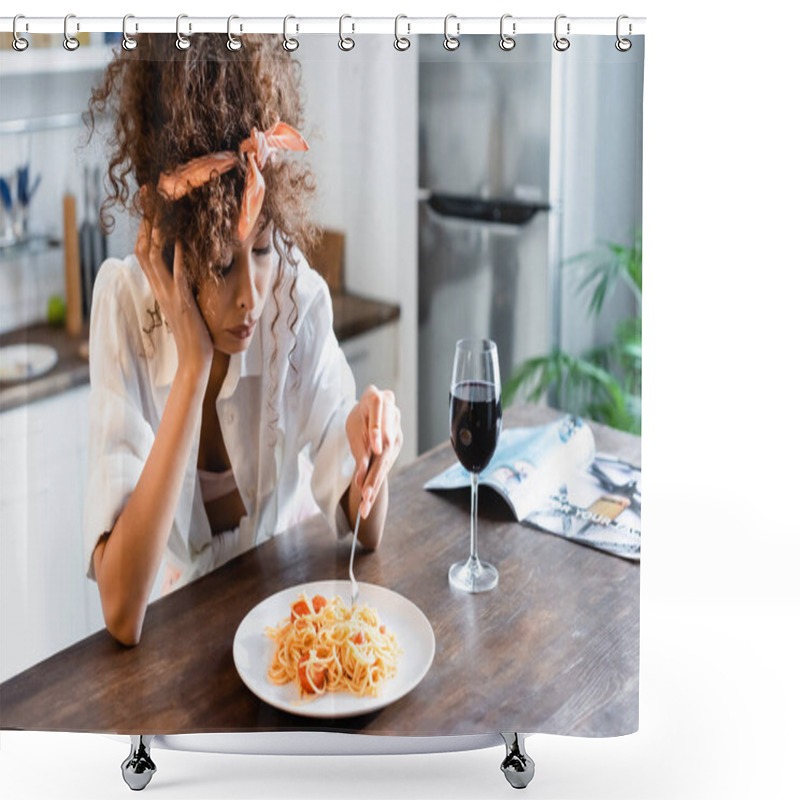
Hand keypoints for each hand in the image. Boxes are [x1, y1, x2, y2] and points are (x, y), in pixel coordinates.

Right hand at [134, 213, 213, 380]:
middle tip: (147, 193)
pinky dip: (178, 253)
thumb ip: (181, 285)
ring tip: (160, 204)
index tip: (148, 205)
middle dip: (145, 219)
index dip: (145, 228)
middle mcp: (159, 288)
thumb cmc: (194, 333)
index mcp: (159, 288)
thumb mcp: (184, 304)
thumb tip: (185, 268)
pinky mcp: (181, 301)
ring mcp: (168, 294)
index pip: (144, 252)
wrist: (196, 359)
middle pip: (143, 247)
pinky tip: (183, 236)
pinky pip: (177, 272)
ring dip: (156, 229)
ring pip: (153, 255)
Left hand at [346, 385, 402, 517]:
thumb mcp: (353, 425)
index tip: (376, 449)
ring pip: (386, 460)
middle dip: (375, 473)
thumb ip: (358, 446)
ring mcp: (397, 431)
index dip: (378, 431)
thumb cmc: (360, 414)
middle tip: (365, 494)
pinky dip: (376, 482)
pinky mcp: (397, 446)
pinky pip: (385, 466)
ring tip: (365, 504)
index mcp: (377, 399)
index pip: (379, 412)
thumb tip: (363, 472)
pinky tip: (368, 500)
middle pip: (385, 446)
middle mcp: (393, 414)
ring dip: (375, 483)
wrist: (372, 410)